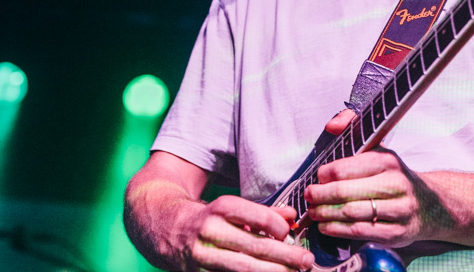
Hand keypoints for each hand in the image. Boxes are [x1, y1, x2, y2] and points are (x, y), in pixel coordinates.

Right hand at [178, 195, 314, 271]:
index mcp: (221, 209)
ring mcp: (203, 256)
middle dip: (285, 256)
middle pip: (255, 247)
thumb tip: (292, 215)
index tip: (289, 233)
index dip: (278, 226)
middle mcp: (211, 231)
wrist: (166, 229)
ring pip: (244, 268)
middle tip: (306, 261)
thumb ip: (264, 212)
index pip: (257, 216)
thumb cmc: (207, 217)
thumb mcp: (232, 207)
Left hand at [305, 110, 452, 247]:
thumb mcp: (379, 148)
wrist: (429, 205)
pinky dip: (337, 230)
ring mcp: (398, 210)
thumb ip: (352, 127)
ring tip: (314, 212)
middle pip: (344, 192)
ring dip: (325, 214)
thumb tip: (332, 126)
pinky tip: (327, 226)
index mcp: (387, 160)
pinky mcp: (397, 233)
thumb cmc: (393, 176)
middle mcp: (395, 184)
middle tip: (309, 197)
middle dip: (319, 196)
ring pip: (351, 213)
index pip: (344, 168)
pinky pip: (360, 232)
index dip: (323, 175)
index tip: (316, 178)